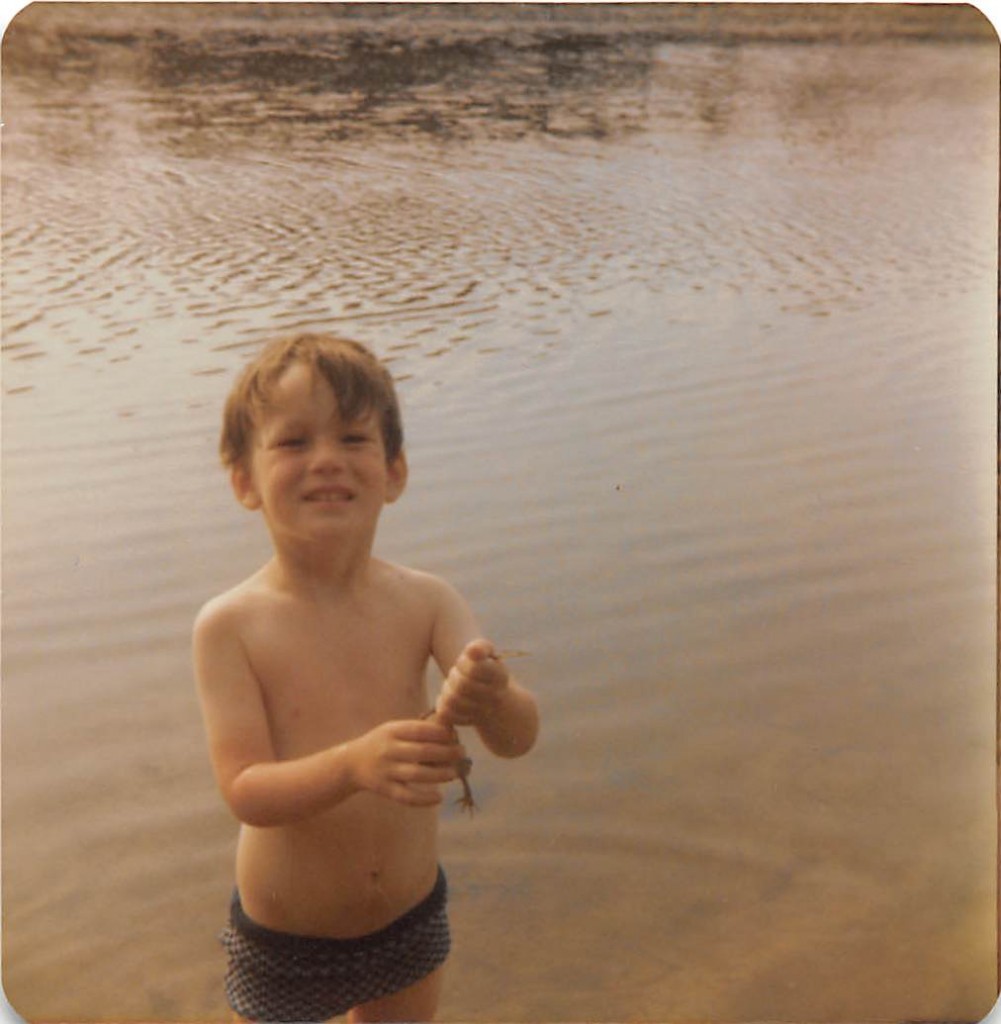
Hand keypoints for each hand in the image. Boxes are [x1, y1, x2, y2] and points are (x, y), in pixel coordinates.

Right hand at [349, 719, 465, 807]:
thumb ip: (417, 730)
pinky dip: (423, 799)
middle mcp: (389, 750)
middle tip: (462, 753)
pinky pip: (406, 796)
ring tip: (455, 773)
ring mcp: (386, 771)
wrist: (351, 763)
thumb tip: (450, 733)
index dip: (441, 733)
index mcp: (392, 731)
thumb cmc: (382, 743)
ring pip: (417, 774)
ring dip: (440, 775)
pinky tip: (438, 798)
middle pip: (423, 752)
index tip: (455, 736)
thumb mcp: (394, 729)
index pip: (420, 730)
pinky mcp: (385, 789)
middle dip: (447, 753)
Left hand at [435, 639, 509, 727]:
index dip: (463, 663)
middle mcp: (495, 697)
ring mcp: (482, 713)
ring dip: (447, 690)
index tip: (465, 661)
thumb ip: (481, 647)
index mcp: (500, 676)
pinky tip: (448, 698)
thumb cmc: (484, 669)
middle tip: (456, 673)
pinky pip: (445, 714)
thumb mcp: (487, 654)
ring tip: (452, 686)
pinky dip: (442, 704)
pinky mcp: (465, 723)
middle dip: (454, 676)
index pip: (475, 669)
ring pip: (452, 700)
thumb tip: (472, 650)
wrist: (493, 701)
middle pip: (461, 685)